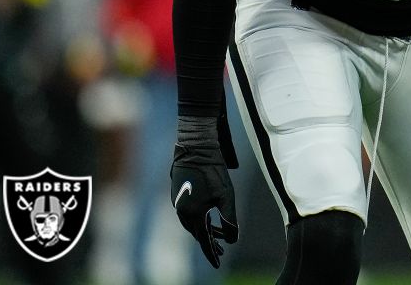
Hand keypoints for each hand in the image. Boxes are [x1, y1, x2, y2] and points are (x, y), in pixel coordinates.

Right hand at [170, 116, 238, 267]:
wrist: (196, 148)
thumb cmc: (213, 171)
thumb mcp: (226, 196)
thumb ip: (229, 219)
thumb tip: (232, 239)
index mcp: (193, 214)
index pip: (203, 240)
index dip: (211, 252)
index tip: (218, 263)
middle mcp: (181, 212)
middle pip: (197, 234)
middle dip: (209, 244)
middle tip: (221, 252)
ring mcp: (177, 203)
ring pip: (192, 224)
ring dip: (204, 231)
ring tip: (218, 237)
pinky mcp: (178, 195)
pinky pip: (188, 214)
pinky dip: (199, 220)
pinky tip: (208, 219)